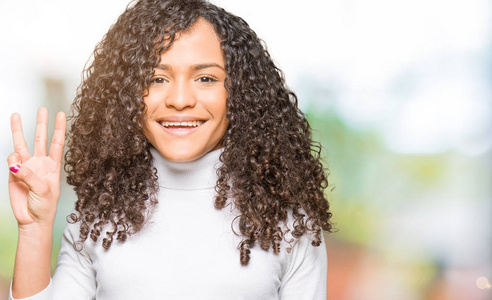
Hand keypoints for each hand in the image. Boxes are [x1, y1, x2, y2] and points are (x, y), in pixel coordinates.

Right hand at [7, 107, 65, 228]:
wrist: (32, 220)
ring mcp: (27, 167)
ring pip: (22, 144)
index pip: (57, 143)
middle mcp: (40, 163)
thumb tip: (16, 164)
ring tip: (15, 115)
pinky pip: (11, 161)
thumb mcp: (43, 190)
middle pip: (41, 139)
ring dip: (19, 130)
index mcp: (53, 166)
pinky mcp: (14, 174)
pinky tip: (15, 169)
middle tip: (42, 108)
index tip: (62, 114)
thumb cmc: (44, 206)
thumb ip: (30, 175)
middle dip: (41, 124)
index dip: (60, 128)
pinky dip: (12, 162)